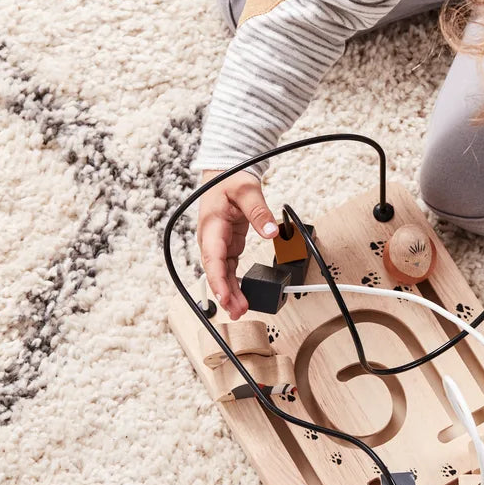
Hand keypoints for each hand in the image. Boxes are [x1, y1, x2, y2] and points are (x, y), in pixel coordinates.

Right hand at [196, 170, 277, 319]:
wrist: (224, 173)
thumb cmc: (229, 179)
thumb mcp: (247, 190)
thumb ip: (259, 212)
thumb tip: (272, 232)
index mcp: (211, 226)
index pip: (212, 258)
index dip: (218, 281)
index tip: (225, 298)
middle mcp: (211, 238)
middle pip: (215, 271)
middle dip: (225, 294)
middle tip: (238, 311)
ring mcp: (218, 244)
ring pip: (222, 273)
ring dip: (230, 292)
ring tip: (241, 310)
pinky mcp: (227, 246)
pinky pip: (229, 269)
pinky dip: (234, 283)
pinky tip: (241, 296)